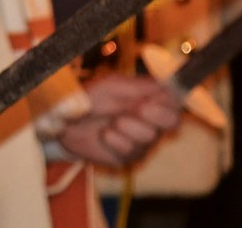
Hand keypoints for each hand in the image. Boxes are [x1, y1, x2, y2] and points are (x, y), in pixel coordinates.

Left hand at [54, 73, 183, 166]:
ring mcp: (142, 141)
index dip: (169, 101)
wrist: (66, 122)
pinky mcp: (129, 157)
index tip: (150, 98)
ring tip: (111, 121)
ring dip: (126, 125)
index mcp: (150, 100)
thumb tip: (166, 84)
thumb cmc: (91, 99)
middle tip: (135, 109)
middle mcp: (151, 122)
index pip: (175, 100)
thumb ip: (139, 87)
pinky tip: (103, 134)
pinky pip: (129, 149)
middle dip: (154, 114)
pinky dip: (113, 138)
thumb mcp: (112, 85)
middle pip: (173, 121)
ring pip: (149, 135)